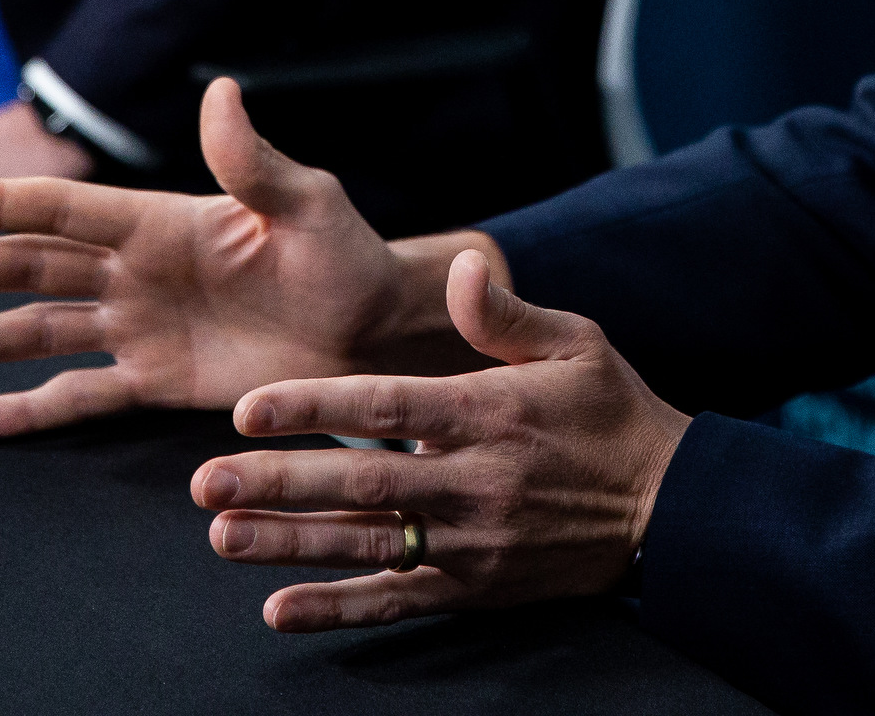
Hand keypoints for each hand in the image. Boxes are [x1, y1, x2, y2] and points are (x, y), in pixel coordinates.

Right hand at [0, 77, 491, 436]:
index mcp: (162, 222)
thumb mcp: (307, 203)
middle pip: (34, 268)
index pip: (65, 209)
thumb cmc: (346, 258)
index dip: (1, 205)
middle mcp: (137, 272)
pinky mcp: (156, 383)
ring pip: (42, 332)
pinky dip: (27, 410)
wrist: (372, 334)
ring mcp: (141, 328)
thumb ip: (254, 161)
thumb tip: (222, 91)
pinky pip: (80, 397)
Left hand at [194, 250, 690, 631]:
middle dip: (278, 481)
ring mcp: (473, 542)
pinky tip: (279, 609)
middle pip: (362, 482)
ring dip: (290, 543)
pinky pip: (398, 601)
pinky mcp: (476, 587)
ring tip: (222, 536)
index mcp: (490, 412)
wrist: (671, 510)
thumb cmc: (612, 414)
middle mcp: (475, 480)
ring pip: (368, 544)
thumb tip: (459, 265)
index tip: (248, 409)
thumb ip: (505, 312)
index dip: (314, 406)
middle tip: (204, 482)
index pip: (387, 406)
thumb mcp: (576, 343)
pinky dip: (338, 609)